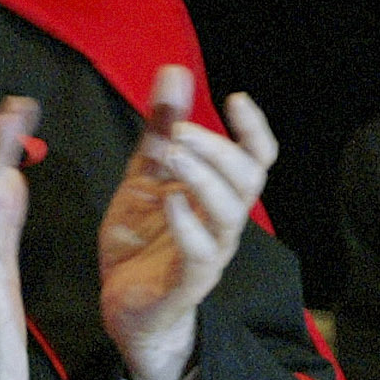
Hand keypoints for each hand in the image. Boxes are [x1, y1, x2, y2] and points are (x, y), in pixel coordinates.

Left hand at [99, 65, 274, 379]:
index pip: (255, 159)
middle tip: (179, 131)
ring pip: (229, 214)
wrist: (124, 309)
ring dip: (203, 178)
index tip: (235, 98)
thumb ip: (160, 130)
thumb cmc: (141, 241)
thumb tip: (174, 70)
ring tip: (172, 154)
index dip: (254, 130)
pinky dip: (188, 225)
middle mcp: (222, 223)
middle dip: (218, 148)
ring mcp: (209, 255)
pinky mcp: (186, 284)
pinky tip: (170, 201)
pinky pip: (199, 255)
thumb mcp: (144, 176)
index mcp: (216, 195)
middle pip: (247, 180)